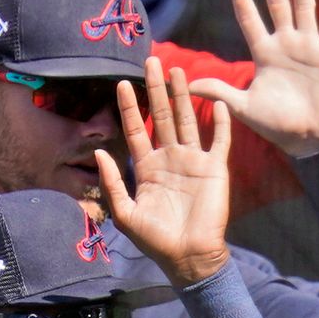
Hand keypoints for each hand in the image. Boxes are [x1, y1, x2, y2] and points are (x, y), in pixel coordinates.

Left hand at [96, 60, 232, 286]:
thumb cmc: (156, 240)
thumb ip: (113, 182)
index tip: (123, 83)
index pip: (137, 129)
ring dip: (183, 96)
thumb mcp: (125, 213)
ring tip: (178, 71)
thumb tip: (99, 152)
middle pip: (162, 116)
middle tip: (152, 61)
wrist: (189, 257)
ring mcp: (193, 161)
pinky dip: (219, 122)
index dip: (131, 107)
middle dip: (156, 89)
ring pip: (188, 120)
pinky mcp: (215, 169)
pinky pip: (219, 140)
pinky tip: (216, 102)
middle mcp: (170, 159)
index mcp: (148, 168)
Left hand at [189, 0, 318, 159]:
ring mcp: (310, 47)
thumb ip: (219, 90)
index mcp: (264, 54)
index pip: (250, 19)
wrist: (313, 140)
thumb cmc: (278, 126)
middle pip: (278, 4)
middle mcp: (286, 45)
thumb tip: (183, 85)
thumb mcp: (244, 108)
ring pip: (304, 7)